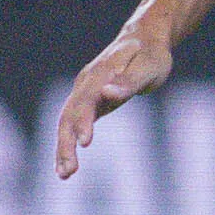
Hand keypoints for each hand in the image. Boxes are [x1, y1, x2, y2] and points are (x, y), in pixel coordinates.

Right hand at [54, 27, 173, 177]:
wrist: (144, 39)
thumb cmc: (150, 53)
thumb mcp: (148, 65)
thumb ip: (129, 81)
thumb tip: (107, 93)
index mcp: (100, 73)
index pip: (86, 100)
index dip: (84, 122)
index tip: (85, 143)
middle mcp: (86, 83)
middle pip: (69, 115)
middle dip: (66, 143)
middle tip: (68, 172)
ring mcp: (84, 92)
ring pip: (66, 122)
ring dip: (63, 148)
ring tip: (64, 175)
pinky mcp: (88, 102)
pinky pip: (73, 125)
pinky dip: (68, 144)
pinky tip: (67, 166)